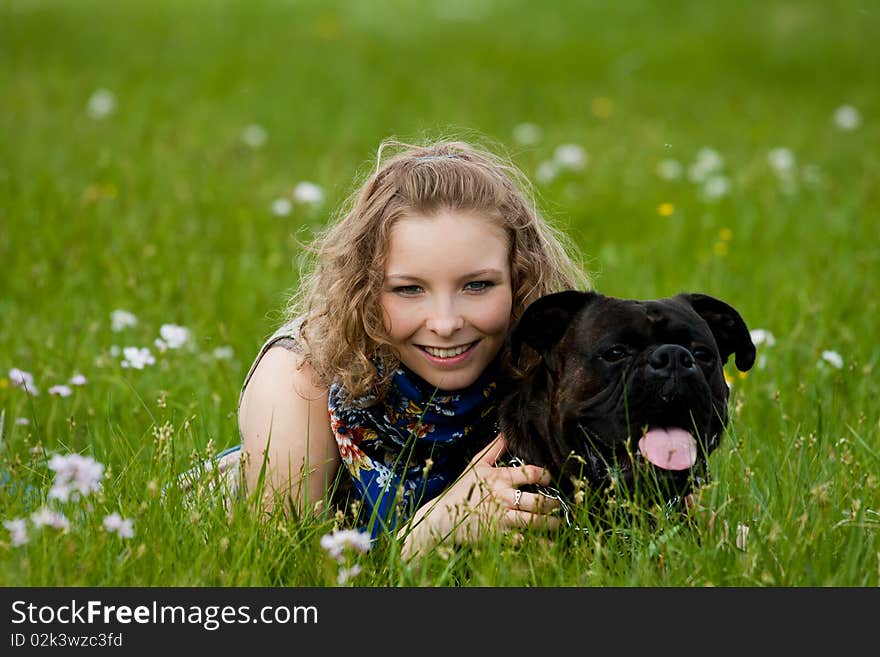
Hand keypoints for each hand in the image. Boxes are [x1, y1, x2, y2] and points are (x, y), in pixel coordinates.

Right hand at [398, 433, 560, 558]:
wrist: (441, 518)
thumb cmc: (460, 489)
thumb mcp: (475, 465)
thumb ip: (494, 449)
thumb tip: (506, 432)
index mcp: (499, 478)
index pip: (532, 473)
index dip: (546, 475)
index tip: (551, 478)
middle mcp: (503, 497)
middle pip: (538, 500)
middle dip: (553, 503)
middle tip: (561, 504)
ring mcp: (501, 518)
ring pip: (534, 521)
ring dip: (550, 523)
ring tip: (557, 523)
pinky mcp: (497, 536)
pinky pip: (523, 540)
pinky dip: (537, 542)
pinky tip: (547, 542)